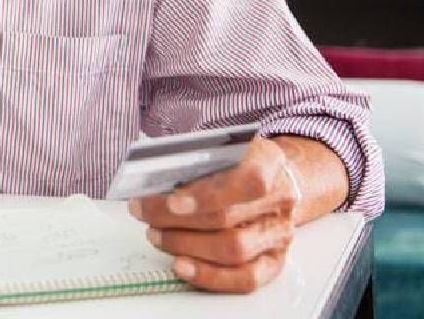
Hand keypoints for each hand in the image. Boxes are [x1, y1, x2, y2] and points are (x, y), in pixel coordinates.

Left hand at [128, 136, 297, 293]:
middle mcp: (280, 199)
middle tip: (143, 213)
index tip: (172, 201)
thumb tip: (152, 178)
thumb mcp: (221, 145)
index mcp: (270, 161)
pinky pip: (245, 278)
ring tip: (154, 234)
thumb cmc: (236, 160)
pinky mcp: (274, 260)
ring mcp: (279, 233)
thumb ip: (195, 157)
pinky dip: (208, 275)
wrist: (274, 179)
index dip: (209, 194)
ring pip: (234, 249)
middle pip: (228, 218)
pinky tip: (180, 265)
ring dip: (185, 245)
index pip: (248, 180)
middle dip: (176, 220)